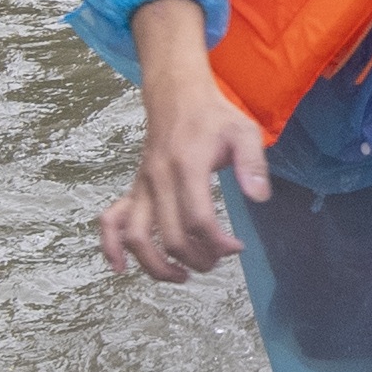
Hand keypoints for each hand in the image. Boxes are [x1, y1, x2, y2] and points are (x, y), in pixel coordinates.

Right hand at [100, 0, 269, 281]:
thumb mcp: (244, 131)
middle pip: (171, 237)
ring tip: (182, 276)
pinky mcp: (135, 189)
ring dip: (157, 266)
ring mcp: (142, 185)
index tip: (237, 246)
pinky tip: (120, 267)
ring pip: (136, 237)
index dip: (218, 243)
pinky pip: (112, 220)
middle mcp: (158, 179)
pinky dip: (111, 246)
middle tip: (219, 260)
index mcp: (187, 166)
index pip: (198, 219)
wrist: (176, 95)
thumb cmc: (214, 116)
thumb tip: (259, 198)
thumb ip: (253, 164)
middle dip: (197, 259)